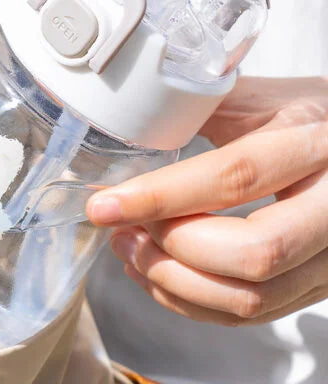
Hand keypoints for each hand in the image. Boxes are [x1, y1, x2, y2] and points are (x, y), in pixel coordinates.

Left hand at [86, 77, 327, 325]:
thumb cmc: (308, 117)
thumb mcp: (262, 99)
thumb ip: (201, 106)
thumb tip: (132, 122)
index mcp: (317, 148)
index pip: (235, 178)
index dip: (162, 196)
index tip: (105, 206)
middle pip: (251, 253)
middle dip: (171, 247)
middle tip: (122, 228)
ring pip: (250, 297)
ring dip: (172, 281)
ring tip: (128, 248)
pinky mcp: (314, 285)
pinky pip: (251, 312)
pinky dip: (192, 301)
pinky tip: (156, 271)